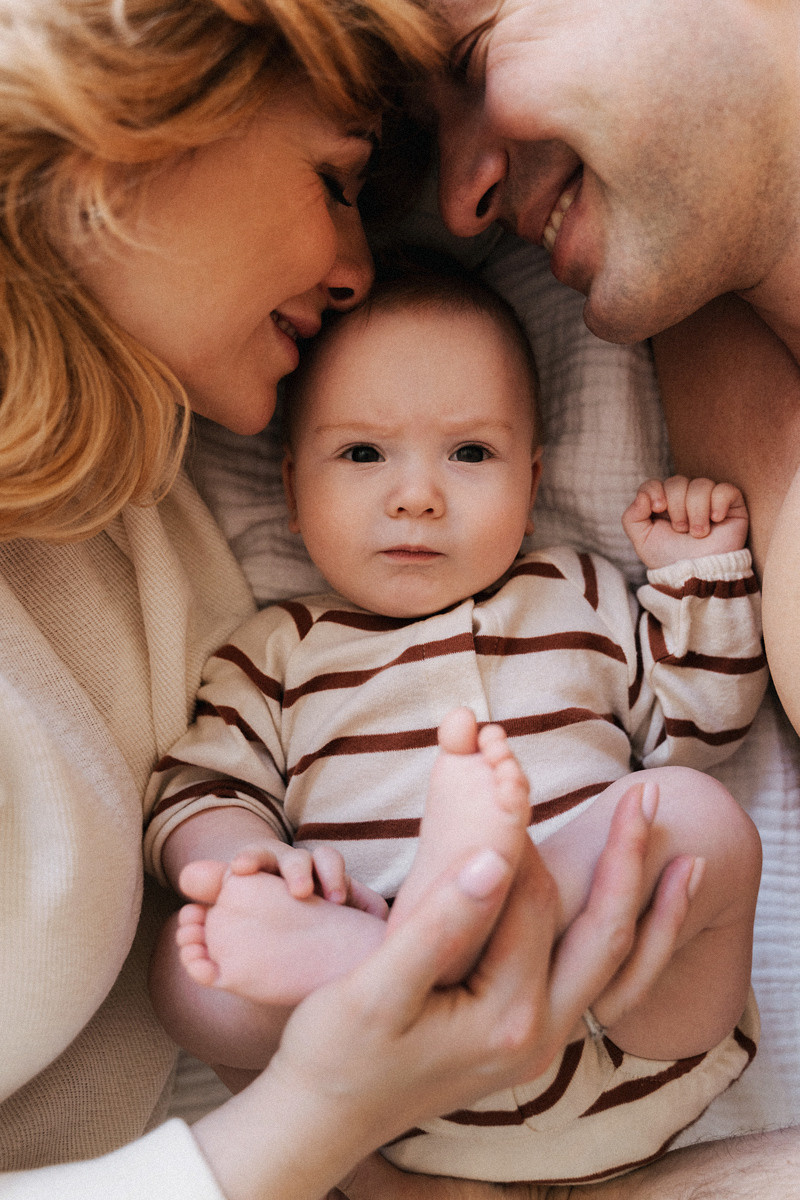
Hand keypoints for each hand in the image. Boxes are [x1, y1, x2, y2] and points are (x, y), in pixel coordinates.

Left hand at [188, 840, 388, 918]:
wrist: (302, 944)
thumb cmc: (263, 924)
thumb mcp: (239, 912)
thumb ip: (214, 896)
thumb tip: (186, 877)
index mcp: (264, 871)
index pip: (255, 857)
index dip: (249, 859)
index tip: (240, 869)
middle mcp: (295, 869)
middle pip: (295, 857)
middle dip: (296, 869)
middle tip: (299, 891)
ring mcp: (325, 880)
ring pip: (328, 861)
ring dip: (332, 875)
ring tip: (335, 899)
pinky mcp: (353, 896)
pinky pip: (364, 891)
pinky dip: (366, 899)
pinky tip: (368, 915)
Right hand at [267, 786, 690, 1155]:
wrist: (324, 1117)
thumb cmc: (336, 1053)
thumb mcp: (377, 990)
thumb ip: (440, 925)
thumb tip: (499, 856)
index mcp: (507, 1019)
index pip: (533, 902)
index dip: (527, 832)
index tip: (518, 768)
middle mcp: (539, 1034)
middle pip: (603, 933)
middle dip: (627, 859)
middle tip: (646, 792)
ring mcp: (539, 1039)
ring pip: (609, 960)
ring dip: (640, 900)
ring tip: (676, 850)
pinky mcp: (526, 1034)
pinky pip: (588, 977)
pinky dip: (615, 935)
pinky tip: (627, 905)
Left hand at [623, 475, 748, 568]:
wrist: (696, 575)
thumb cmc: (670, 559)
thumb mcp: (642, 541)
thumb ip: (632, 517)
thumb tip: (643, 495)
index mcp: (663, 503)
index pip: (655, 483)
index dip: (655, 491)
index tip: (659, 508)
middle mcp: (685, 498)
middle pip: (677, 482)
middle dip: (677, 507)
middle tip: (681, 529)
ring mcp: (709, 500)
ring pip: (701, 484)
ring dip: (697, 511)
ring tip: (698, 533)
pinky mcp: (731, 505)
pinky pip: (725, 490)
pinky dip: (718, 504)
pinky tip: (716, 520)